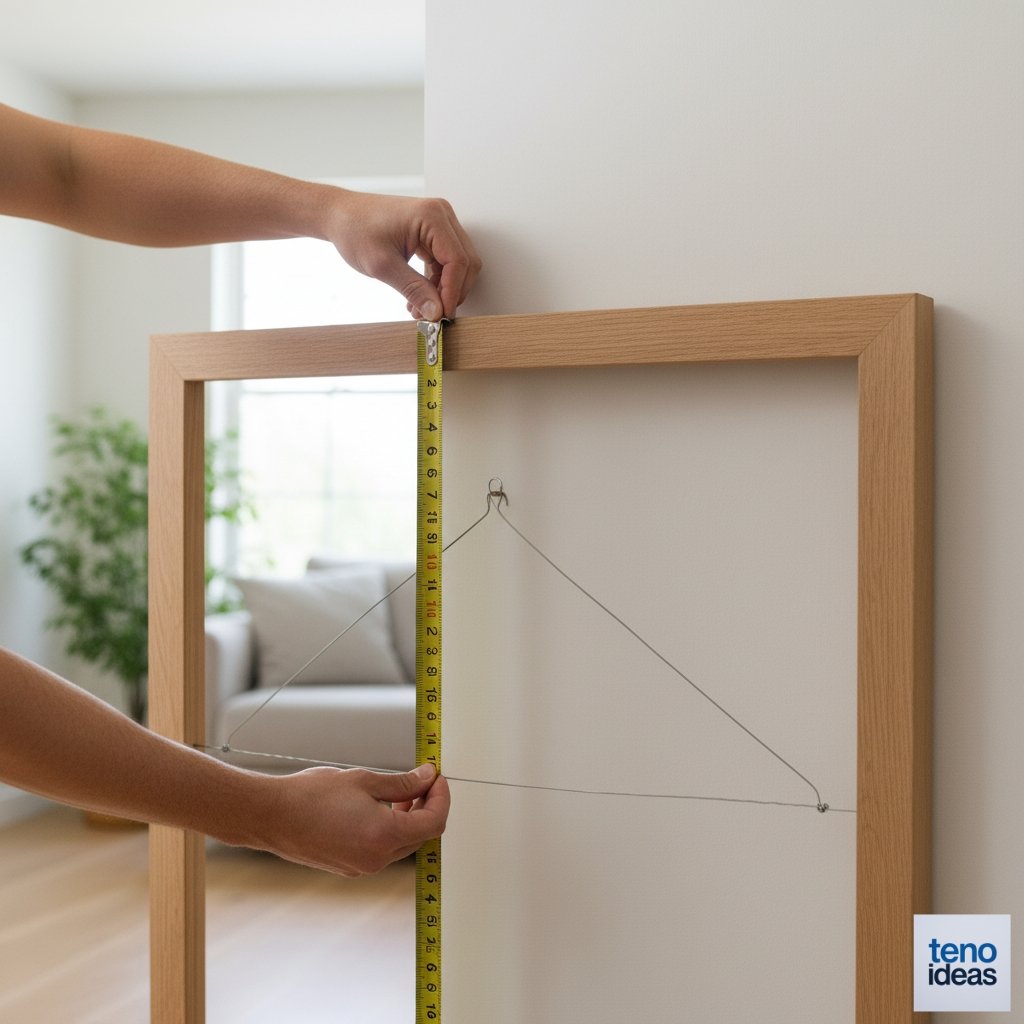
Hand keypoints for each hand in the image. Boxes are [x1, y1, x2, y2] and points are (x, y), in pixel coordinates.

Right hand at [260, 763, 450, 875]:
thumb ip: (402, 783)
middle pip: (422, 836)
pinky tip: (380, 809)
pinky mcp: (349, 867)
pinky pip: (383, 851)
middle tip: (423, 780)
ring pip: (403, 845)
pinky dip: (390, 831)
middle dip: (428, 808)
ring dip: (409, 820)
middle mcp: (377, 859)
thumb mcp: (364, 780)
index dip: (442, 798)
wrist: (272, 816)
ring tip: (400, 793)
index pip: (434, 823)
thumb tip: (428, 778)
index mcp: (384, 836)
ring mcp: (362, 867)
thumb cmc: (312, 795)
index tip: (437, 778)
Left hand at [327, 191, 480, 320]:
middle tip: (432, 315)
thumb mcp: (382, 266)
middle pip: (465, 263)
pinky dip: (437, 283)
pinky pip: (446, 262)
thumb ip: (413, 289)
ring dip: (444, 290)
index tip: (442, 315)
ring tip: (420, 309)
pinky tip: (420, 298)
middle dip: (452, 293)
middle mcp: (441, 215)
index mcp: (431, 216)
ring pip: (458, 265)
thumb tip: (436, 312)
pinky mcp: (433, 232)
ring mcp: (439, 223)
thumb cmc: (355, 229)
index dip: (453, 292)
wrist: (339, 215)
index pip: (458, 261)